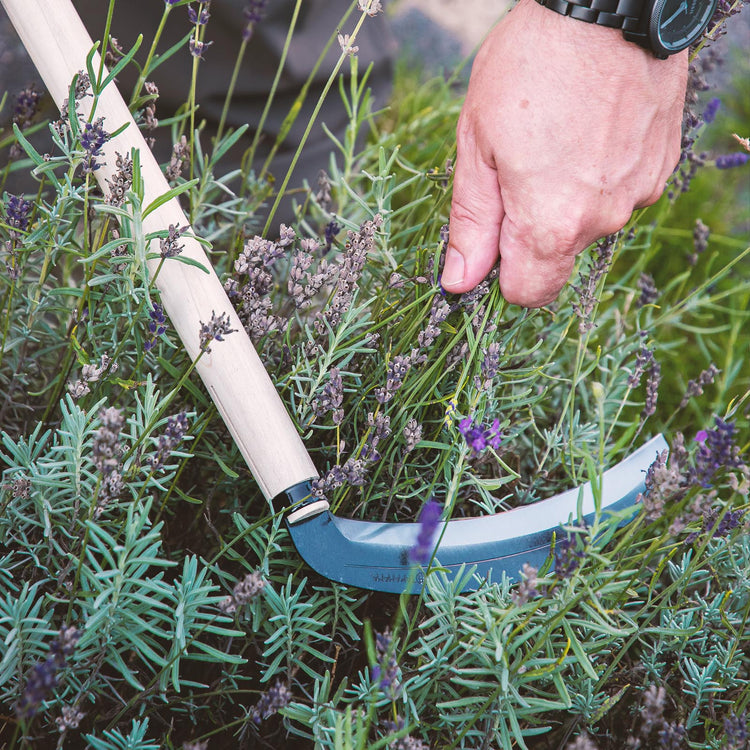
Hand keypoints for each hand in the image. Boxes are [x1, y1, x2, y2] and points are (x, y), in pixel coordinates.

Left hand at [442, 0, 687, 306]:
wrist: (610, 1)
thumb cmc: (532, 64)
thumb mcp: (477, 144)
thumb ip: (471, 222)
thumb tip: (460, 281)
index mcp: (552, 223)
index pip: (527, 292)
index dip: (502, 272)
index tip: (492, 236)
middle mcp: (603, 219)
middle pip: (556, 257)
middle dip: (530, 228)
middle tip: (517, 166)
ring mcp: (638, 192)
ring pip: (588, 223)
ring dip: (565, 198)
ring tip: (556, 137)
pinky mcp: (660, 165)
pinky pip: (617, 192)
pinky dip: (597, 174)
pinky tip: (588, 130)